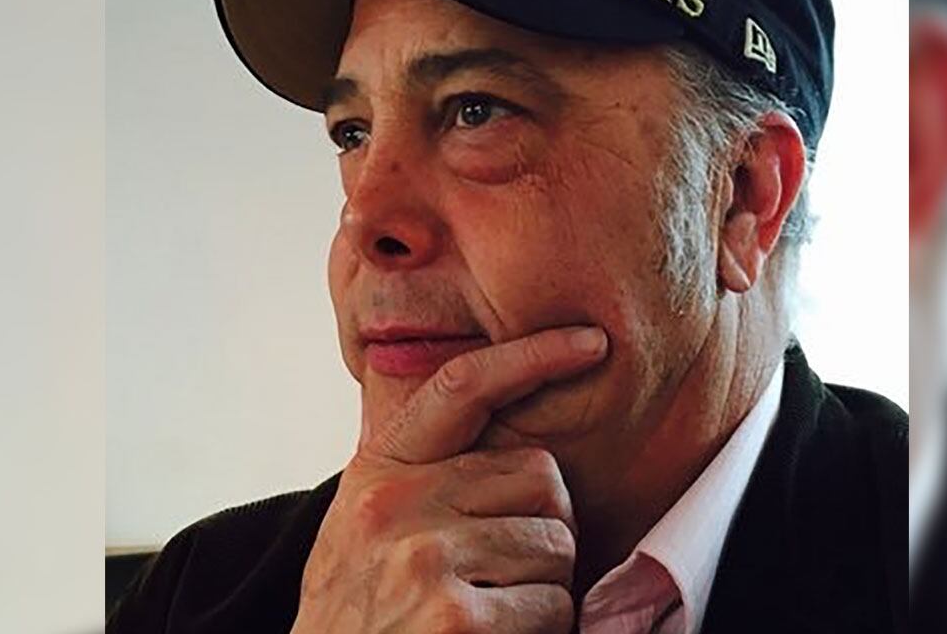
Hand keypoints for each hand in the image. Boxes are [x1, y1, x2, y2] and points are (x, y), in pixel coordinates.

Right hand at [291, 326, 608, 633]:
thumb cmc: (357, 614)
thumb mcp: (363, 527)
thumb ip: (421, 479)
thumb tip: (514, 443)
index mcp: (379, 471)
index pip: (461, 387)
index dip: (532, 355)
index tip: (590, 341)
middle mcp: (396, 504)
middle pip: (542, 476)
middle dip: (547, 525)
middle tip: (513, 569)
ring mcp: (424, 557)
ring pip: (556, 543)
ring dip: (547, 586)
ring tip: (497, 609)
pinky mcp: (455, 616)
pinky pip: (553, 603)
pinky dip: (544, 628)